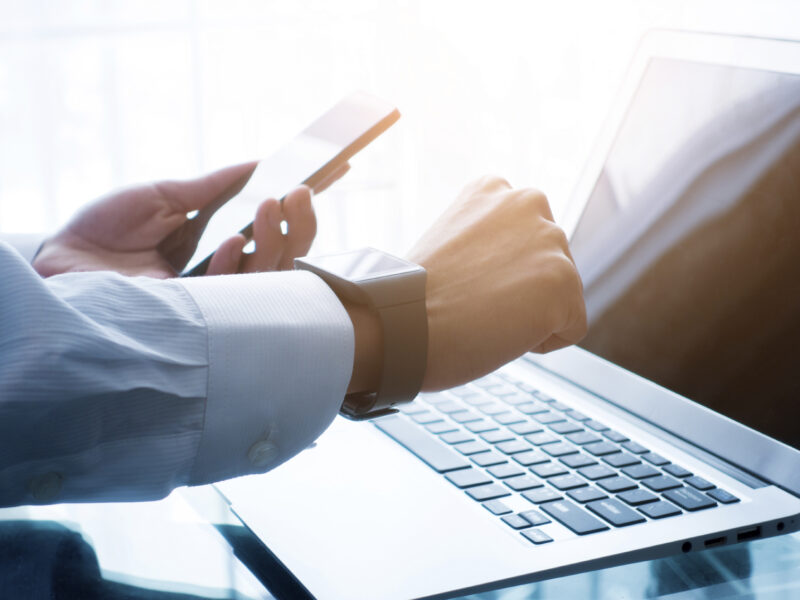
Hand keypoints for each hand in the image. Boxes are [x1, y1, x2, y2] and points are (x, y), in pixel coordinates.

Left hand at [33, 162, 347, 277]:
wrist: (64, 256)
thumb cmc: (108, 226)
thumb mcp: (166, 193)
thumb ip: (214, 185)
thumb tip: (258, 163)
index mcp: (221, 240)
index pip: (275, 226)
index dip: (303, 205)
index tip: (330, 172)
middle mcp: (225, 268)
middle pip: (286, 255)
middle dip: (301, 224)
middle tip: (302, 190)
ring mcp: (213, 293)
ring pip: (269, 276)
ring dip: (276, 238)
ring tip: (273, 203)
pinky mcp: (196, 312)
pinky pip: (233, 294)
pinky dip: (237, 264)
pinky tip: (231, 242)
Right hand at [407, 176, 586, 389]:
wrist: (402, 323)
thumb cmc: (414, 296)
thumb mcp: (451, 241)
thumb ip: (489, 241)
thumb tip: (513, 268)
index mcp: (494, 188)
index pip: (524, 237)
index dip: (497, 270)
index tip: (466, 281)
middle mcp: (528, 202)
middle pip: (547, 264)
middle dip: (520, 289)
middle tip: (474, 302)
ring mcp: (550, 241)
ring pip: (561, 295)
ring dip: (530, 314)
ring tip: (485, 315)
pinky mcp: (564, 283)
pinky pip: (570, 328)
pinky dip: (541, 342)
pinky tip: (502, 333)